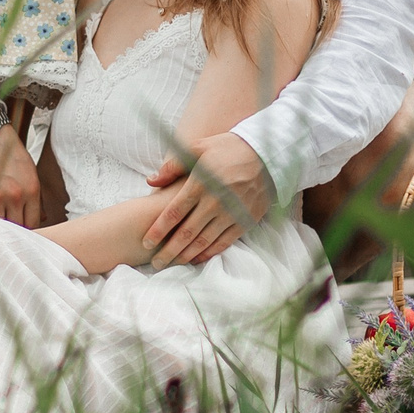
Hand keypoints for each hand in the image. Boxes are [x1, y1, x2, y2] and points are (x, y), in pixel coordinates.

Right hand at [0, 124, 39, 224]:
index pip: (31, 224)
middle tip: (3, 230)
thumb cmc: (6, 152)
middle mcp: (13, 195)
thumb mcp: (28, 170)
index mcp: (31, 189)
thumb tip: (41, 218)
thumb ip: (34, 196)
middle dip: (9, 230)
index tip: (18, 231)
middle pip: (14, 228)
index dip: (25, 231)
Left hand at [144, 132, 270, 267]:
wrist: (267, 155)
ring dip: (186, 255)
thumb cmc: (228, 149)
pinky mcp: (245, 220)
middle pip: (186, 232)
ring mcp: (231, 213)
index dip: (158, 230)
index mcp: (200, 183)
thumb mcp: (199, 148)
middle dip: (168, 250)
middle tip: (155, 263)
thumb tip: (151, 181)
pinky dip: (209, 253)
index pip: (174, 213)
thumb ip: (173, 166)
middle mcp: (215, 202)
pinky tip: (197, 259)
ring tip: (172, 264)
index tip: (146, 242)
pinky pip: (224, 242)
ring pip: (204, 241)